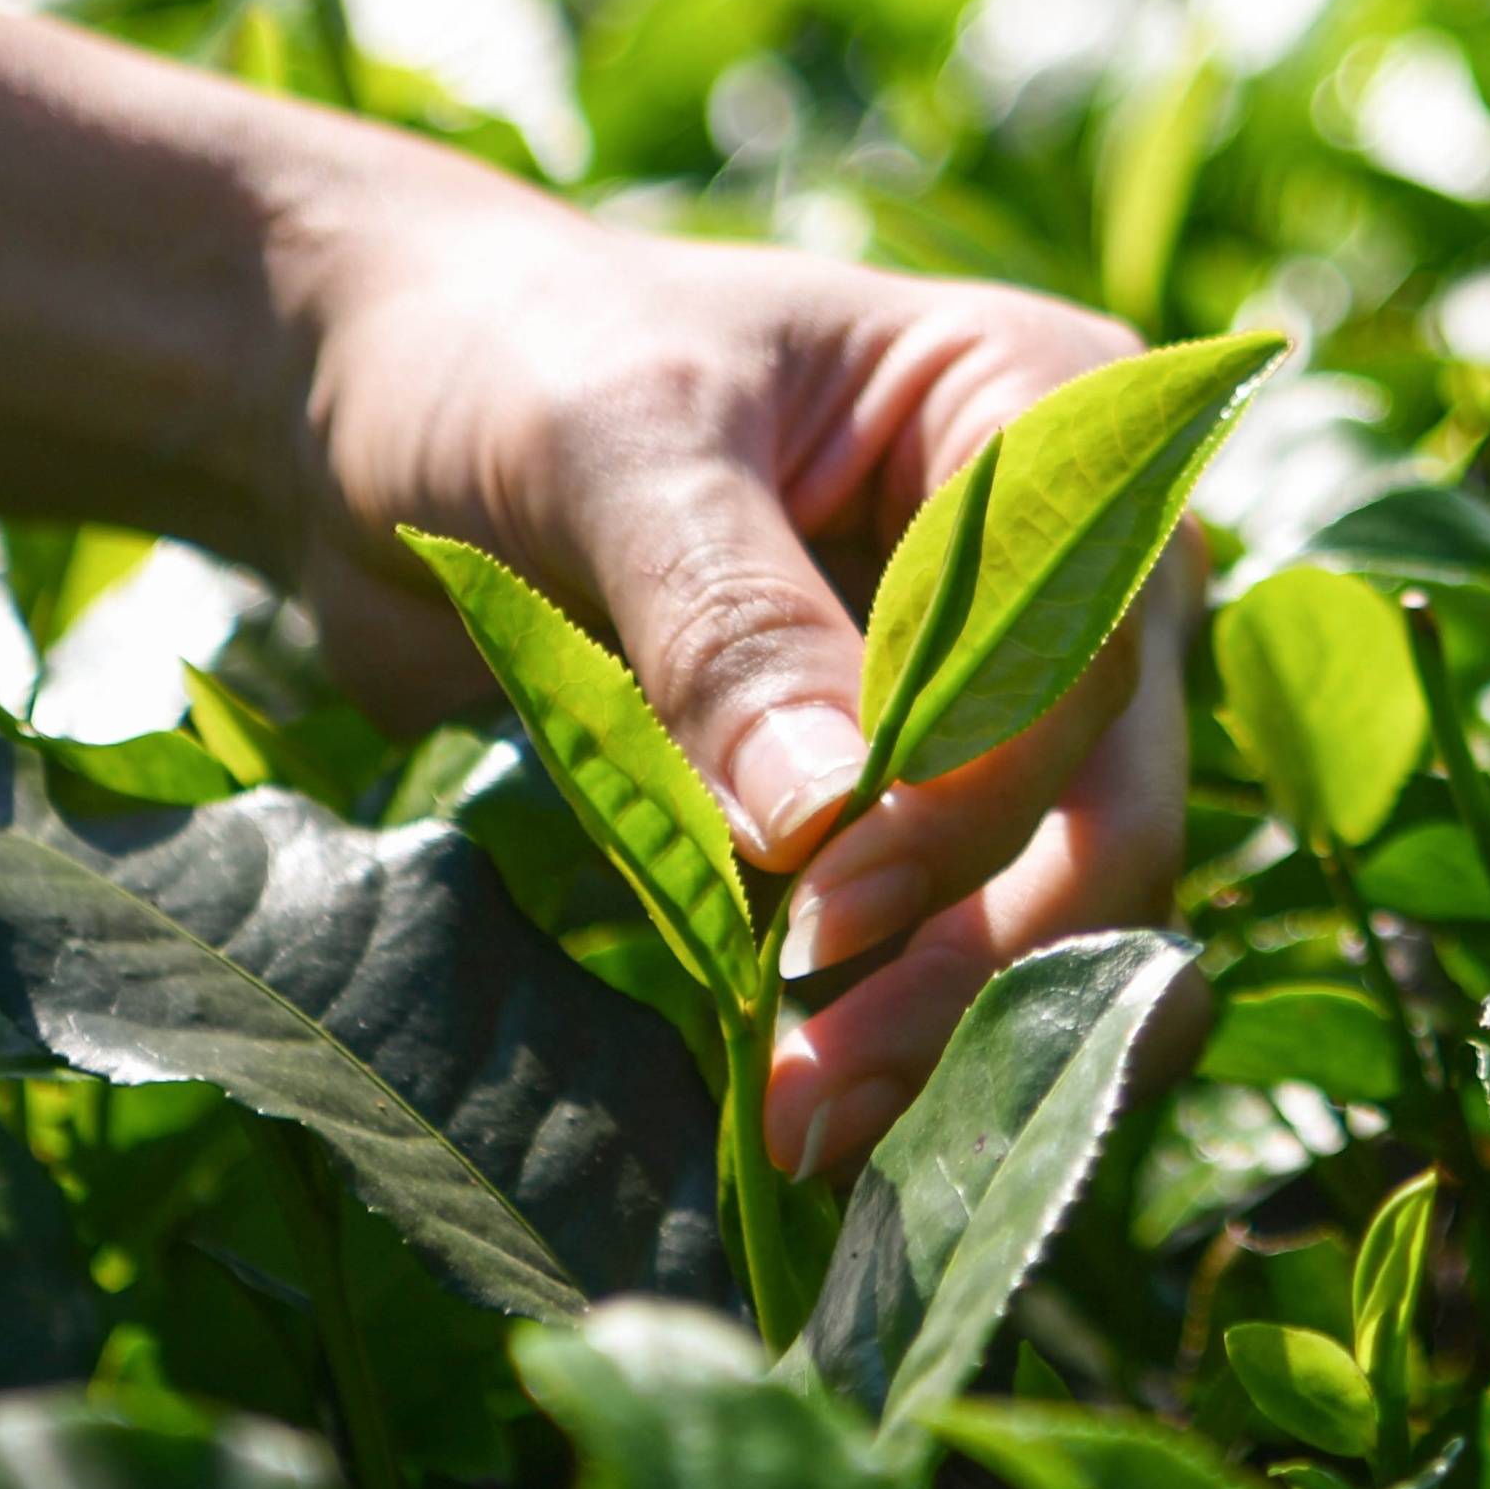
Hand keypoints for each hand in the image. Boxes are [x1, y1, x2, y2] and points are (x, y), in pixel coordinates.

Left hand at [263, 185, 1194, 1174]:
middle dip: (991, 959)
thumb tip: (825, 821)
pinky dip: (901, 1034)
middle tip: (823, 1095)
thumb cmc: (503, 356)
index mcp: (1044, 411)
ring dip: (956, 1030)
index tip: (818, 903)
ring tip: (802, 1133)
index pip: (1086, 642)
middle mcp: (1071, 559)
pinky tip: (805, 1114)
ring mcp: (1001, 689)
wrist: (378, 401)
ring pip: (1060, 901)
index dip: (977, 793)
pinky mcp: (907, 796)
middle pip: (1111, 799)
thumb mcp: (607, 447)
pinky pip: (957, 938)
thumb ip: (724, 621)